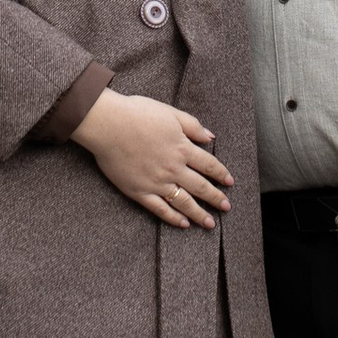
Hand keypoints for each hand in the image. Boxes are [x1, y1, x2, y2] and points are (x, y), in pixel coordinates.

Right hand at [75, 89, 232, 229]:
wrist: (107, 124)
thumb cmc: (137, 113)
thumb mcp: (170, 113)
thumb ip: (192, 126)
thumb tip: (210, 137)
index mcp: (182, 148)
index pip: (209, 165)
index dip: (221, 174)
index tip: (230, 183)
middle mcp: (173, 168)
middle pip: (200, 187)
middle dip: (216, 198)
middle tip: (226, 207)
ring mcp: (157, 182)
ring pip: (184, 202)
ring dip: (200, 214)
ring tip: (210, 224)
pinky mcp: (139, 191)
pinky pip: (160, 209)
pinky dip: (173, 218)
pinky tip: (183, 224)